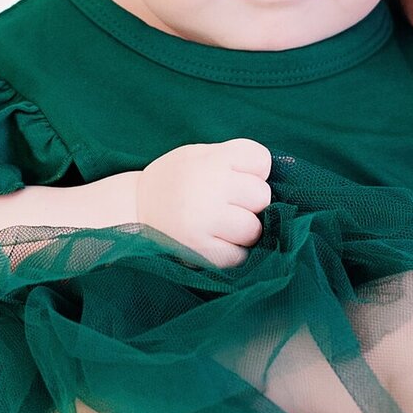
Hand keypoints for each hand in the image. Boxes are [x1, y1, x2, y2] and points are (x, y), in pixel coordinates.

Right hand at [135, 138, 271, 266]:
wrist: (132, 210)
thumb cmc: (175, 182)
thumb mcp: (198, 155)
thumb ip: (233, 161)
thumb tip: (281, 181)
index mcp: (211, 158)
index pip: (261, 160)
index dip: (255, 171)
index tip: (238, 178)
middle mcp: (209, 186)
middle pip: (262, 196)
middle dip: (251, 203)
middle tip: (228, 205)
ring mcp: (205, 219)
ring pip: (255, 229)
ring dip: (245, 231)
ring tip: (222, 226)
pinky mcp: (200, 249)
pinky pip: (240, 256)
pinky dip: (233, 253)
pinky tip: (216, 242)